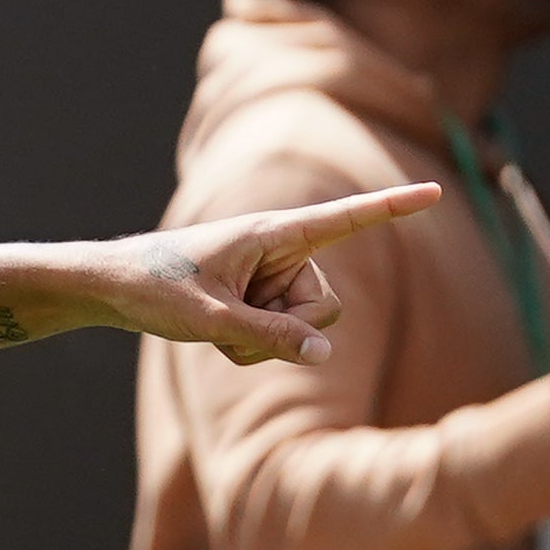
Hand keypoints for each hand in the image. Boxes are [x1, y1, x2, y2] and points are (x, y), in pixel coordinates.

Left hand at [110, 181, 444, 365]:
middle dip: (287, 333)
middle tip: (230, 326)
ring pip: (303, 331)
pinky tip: (213, 330)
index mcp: (273, 234)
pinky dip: (248, 345)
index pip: (346, 220)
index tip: (436, 194)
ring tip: (215, 324)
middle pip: (325, 310)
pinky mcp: (262, 299)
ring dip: (260, 342)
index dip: (392, 210)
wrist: (113, 287)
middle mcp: (281, 252)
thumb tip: (324, 355)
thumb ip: (269, 337)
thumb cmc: (155, 287)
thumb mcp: (211, 318)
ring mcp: (273, 278)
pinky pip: (280, 339)